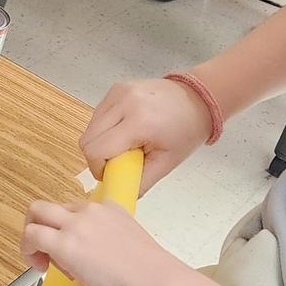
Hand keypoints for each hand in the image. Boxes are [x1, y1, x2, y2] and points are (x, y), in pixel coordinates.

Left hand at [20, 199, 183, 285]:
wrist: (155, 282)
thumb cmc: (150, 275)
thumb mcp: (131, 246)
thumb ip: (108, 245)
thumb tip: (93, 261)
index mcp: (110, 209)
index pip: (75, 210)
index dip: (67, 230)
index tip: (72, 249)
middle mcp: (91, 211)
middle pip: (51, 206)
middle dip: (41, 224)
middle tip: (44, 249)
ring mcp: (76, 225)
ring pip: (36, 212)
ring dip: (32, 236)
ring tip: (41, 261)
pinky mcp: (64, 243)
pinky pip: (31, 235)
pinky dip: (27, 250)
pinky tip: (38, 267)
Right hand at [78, 78, 212, 194]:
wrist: (197, 99)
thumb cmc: (187, 130)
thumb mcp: (167, 163)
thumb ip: (140, 182)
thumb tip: (119, 196)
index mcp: (139, 122)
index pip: (96, 150)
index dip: (98, 168)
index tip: (112, 174)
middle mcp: (124, 102)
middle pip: (87, 139)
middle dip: (98, 157)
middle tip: (120, 162)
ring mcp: (118, 92)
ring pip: (90, 128)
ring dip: (101, 143)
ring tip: (126, 145)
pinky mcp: (115, 89)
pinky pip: (98, 116)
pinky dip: (104, 129)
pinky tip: (125, 132)